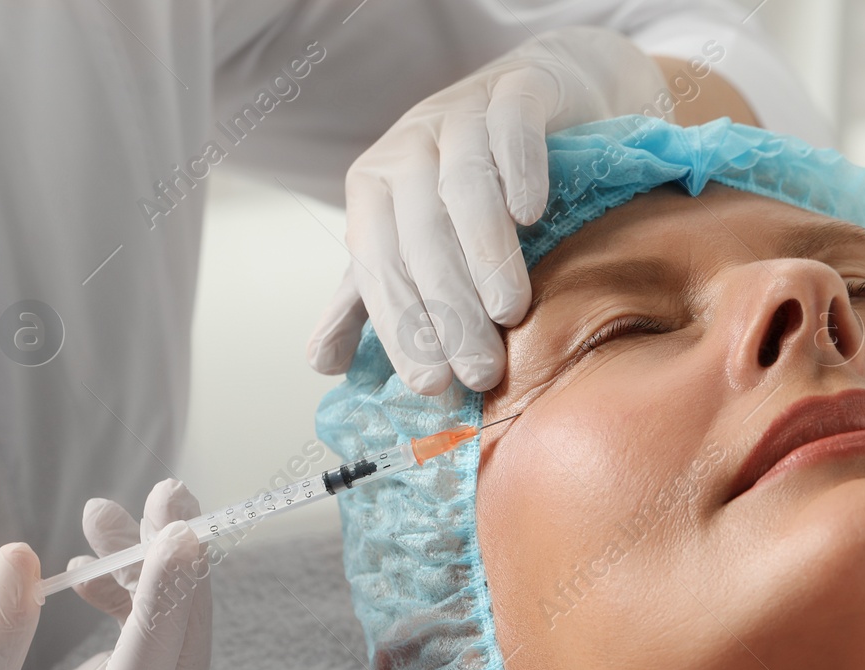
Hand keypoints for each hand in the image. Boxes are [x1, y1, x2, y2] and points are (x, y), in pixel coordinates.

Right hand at [0, 480, 210, 669]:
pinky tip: (91, 568)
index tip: (180, 534)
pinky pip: (144, 656)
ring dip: (149, 579)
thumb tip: (22, 555)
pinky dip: (128, 607)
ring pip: (169, 652)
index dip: (167, 604)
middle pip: (181, 662)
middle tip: (167, 495)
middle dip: (178, 574)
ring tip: (106, 514)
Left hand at [307, 26, 668, 393]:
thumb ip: (370, 297)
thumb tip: (321, 364)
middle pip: (420, 234)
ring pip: (465, 187)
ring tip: (509, 314)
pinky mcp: (516, 88)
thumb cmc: (476, 183)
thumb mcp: (414, 238)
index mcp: (373, 188)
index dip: (400, 326)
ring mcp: (462, 113)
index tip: (431, 385)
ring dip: (485, 254)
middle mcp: (409, 146)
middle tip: (478, 370)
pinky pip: (511, 130)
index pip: (378, 263)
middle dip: (447, 309)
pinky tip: (531, 216)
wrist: (543, 95)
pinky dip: (518, 171)